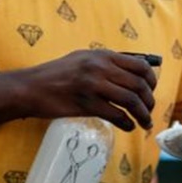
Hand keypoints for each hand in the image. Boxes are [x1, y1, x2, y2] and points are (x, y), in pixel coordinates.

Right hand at [14, 50, 157, 130]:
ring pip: (132, 101)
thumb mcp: (83, 58)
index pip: (140, 65)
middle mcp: (100, 67)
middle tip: (149, 111)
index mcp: (102, 55)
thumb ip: (107, 62)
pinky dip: (127, 123)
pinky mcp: (87, 104)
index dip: (151, 80)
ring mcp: (94, 86)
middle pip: (139, 85)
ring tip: (145, 123)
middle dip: (149, 101)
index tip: (151, 90)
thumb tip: (135, 69)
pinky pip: (117, 115)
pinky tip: (128, 127)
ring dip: (143, 115)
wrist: (30, 88)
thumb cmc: (56, 74)